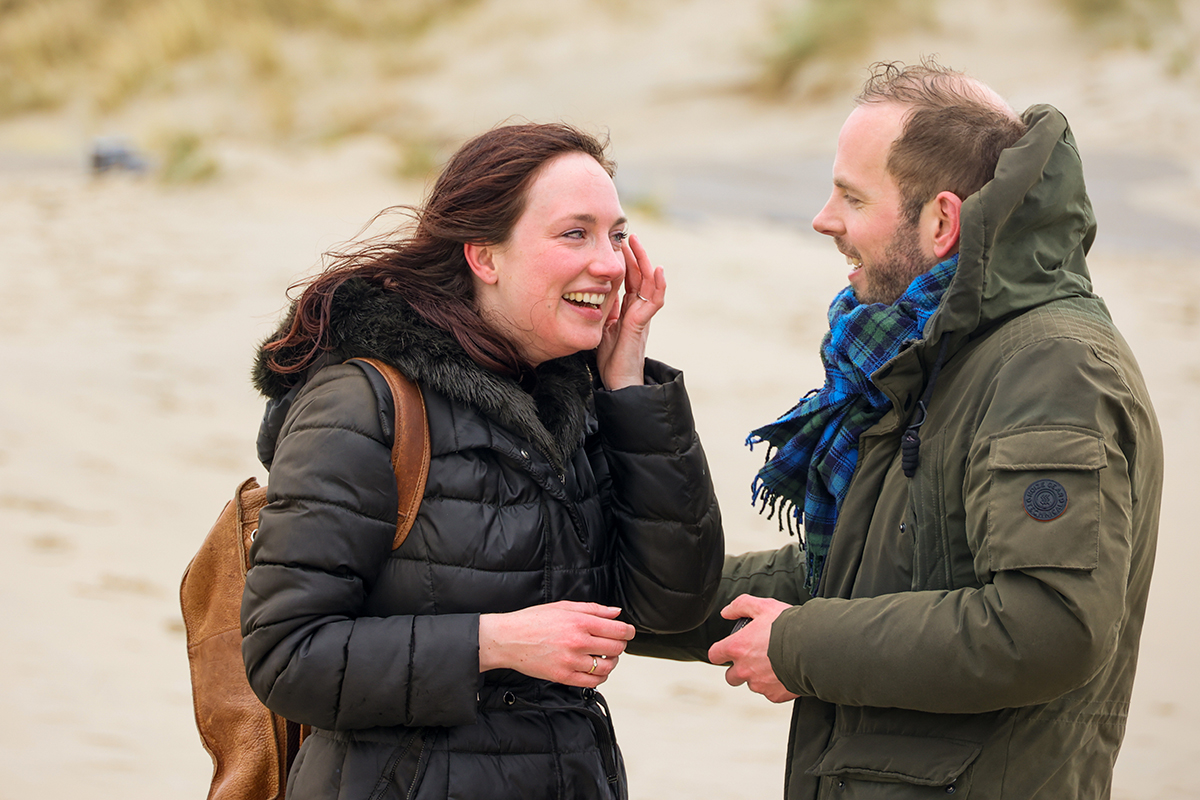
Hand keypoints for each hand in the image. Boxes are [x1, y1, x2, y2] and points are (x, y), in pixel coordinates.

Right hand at [479, 601, 634, 687]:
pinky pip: (592, 682)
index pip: (618, 630)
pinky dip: (600, 677)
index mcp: (580, 622)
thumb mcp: (564, 607)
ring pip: (607, 667)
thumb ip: (593, 609)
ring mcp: (571, 662)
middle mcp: (577, 642)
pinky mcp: (564, 677)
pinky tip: (595, 669)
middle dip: (620, 645)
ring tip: (605, 656)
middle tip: (615, 642)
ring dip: (612, 662)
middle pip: (616, 649)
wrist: (508, 639)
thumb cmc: (532, 621)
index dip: (628, 632)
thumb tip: (616, 613)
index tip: (628, 632)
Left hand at [596, 233, 664, 389]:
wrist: (618, 382)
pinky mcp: (642, 325)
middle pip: (640, 276)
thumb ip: (605, 313)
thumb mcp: (603, 329)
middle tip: (629, 235)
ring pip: (649, 284)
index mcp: (628, 309)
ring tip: (638, 243)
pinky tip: (657, 270)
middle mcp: (638, 310)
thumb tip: (596, 297)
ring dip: (644, 262)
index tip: (619, 243)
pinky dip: (658, 285)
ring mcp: (642, 316)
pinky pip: (654, 302)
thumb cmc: (611, 360)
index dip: (626, 261)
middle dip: (635, 255)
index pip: (630, 279)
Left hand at [708, 594, 798, 703]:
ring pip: (752, 684)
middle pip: (731, 677)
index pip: (715, 655)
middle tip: (754, 659)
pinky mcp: (775, 695)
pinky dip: (775, 685)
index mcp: (737, 648)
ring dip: (758, 677)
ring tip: (774, 664)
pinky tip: (785, 673)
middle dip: (738, 670)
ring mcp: (759, 684)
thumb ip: (740, 606)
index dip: (720, 652)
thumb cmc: (788, 627)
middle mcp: (744, 669)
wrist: (812, 648)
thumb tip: (726, 612)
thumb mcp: (763, 606)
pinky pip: (770, 693)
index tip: (726, 651)